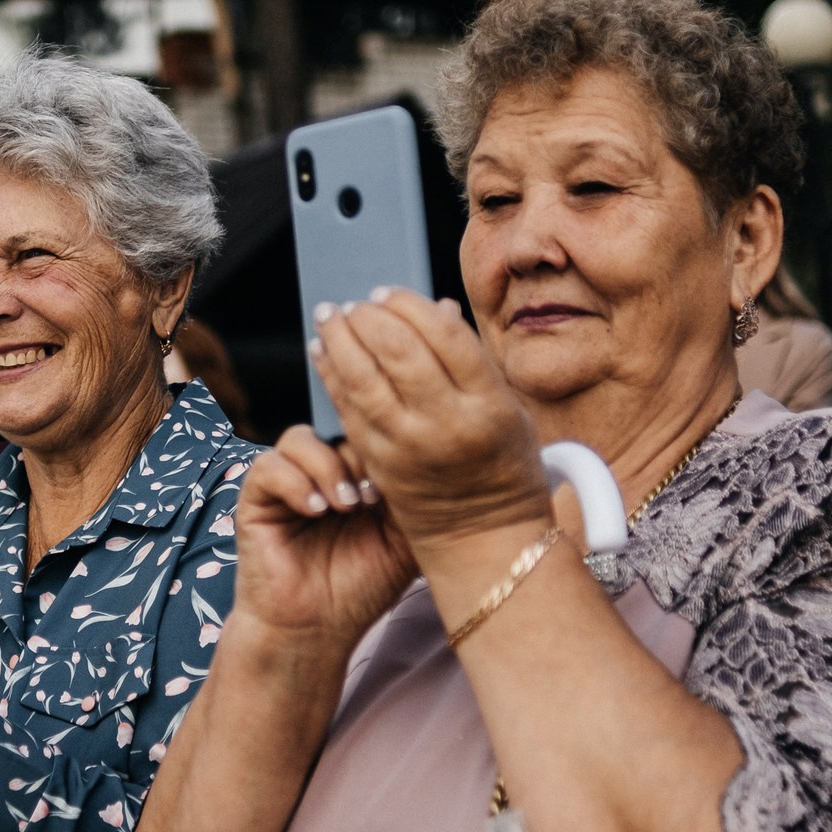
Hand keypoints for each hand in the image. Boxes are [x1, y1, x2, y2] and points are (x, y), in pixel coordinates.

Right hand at [232, 429, 419, 651]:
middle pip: (332, 424)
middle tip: (374, 497)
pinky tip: (316, 511)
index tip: (400, 479)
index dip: (381, 442)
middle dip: (358, 454)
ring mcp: (286, 483)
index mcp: (354, 474)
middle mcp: (319, 471)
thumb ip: (413, 499)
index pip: (365, 428)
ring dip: (328, 468)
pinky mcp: (255, 500)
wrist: (315, 630)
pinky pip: (268, 466)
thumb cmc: (359, 589)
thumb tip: (425, 456)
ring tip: (346, 507)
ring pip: (300, 437)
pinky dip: (295, 483)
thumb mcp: (403, 542)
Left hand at [308, 290, 548, 555]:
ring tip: (332, 315)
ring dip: (341, 338)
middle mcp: (446, 425)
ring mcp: (408, 447)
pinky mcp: (379, 465)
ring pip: (363, 378)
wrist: (485, 539)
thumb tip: (433, 306)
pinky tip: (323, 350)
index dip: (411, 306)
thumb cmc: (502, 462)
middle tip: (358, 301)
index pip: (444, 336)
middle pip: (398, 351)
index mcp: (488, 406)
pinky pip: (347, 408)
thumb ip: (471, 360)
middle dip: (370, 316)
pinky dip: (331, 373)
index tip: (390, 292)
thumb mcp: (508, 408)